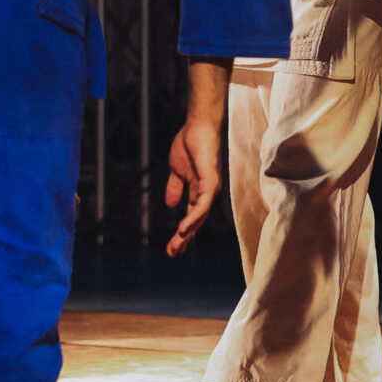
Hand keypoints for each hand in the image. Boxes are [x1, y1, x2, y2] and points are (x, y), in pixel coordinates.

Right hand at [163, 59, 227, 256]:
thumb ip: (175, 188)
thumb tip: (170, 205)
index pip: (189, 216)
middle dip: (184, 238)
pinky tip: (184, 227)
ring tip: (177, 244)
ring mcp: (210, 188)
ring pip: (200, 216)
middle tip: (172, 254)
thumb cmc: (189, 144)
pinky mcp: (210, 181)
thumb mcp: (176, 171)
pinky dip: (193, 217)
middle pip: (196, 221)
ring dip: (188, 232)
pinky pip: (202, 204)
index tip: (171, 247)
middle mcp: (206, 193)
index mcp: (197, 191)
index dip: (181, 232)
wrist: (198, 127)